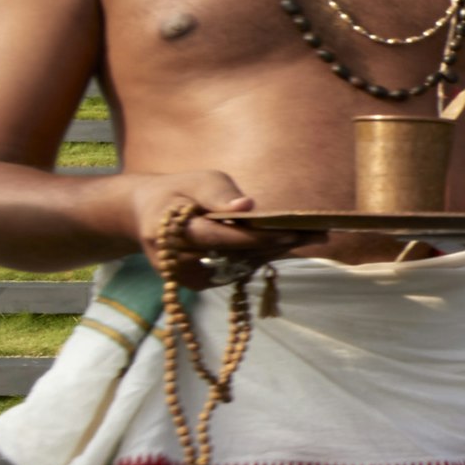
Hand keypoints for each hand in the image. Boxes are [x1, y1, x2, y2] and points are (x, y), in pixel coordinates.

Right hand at [126, 170, 316, 281]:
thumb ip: (218, 192)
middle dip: (278, 245)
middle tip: (319, 234)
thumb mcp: (195, 180)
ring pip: (239, 267)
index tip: (291, 232)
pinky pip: (233, 272)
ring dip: (274, 253)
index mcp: (173, 230)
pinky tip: (283, 245)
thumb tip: (246, 206)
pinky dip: (258, 258)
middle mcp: (176, 260)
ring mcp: (184, 277)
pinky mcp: (194, 284)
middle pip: (236, 256)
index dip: (257, 237)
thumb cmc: (177, 191)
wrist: (144, 214)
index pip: (221, 238)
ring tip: (313, 237)